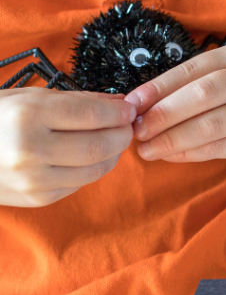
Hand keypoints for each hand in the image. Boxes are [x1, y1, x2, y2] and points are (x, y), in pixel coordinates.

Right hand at [0, 88, 135, 206]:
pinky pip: (81, 183)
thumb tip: (118, 103)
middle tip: (127, 126)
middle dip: (122, 134)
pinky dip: (93, 168)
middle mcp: (31, 149)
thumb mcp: (27, 97)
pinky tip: (91, 156)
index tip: (129, 109)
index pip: (92, 114)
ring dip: (113, 154)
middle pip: (100, 144)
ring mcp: (35, 179)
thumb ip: (75, 100)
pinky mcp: (39, 198)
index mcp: (27, 115)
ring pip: (96, 168)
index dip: (119, 112)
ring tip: (112, 140)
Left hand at [127, 42, 225, 173]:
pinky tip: (171, 156)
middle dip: (163, 115)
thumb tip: (138, 107)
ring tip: (147, 150)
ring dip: (173, 139)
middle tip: (136, 131)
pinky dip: (191, 153)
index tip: (130, 105)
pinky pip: (221, 147)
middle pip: (202, 95)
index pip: (191, 70)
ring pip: (210, 125)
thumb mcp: (223, 86)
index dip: (158, 88)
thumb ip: (189, 89)